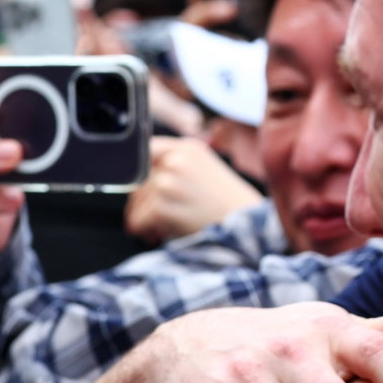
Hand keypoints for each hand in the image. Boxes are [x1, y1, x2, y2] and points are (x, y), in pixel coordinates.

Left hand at [127, 137, 264, 242]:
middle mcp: (175, 160)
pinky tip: (160, 235)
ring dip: (144, 219)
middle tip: (158, 218)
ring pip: (135, 203)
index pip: (144, 151)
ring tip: (163, 228)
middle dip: (143, 203)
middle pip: (137, 181)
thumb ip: (176, 163)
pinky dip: (144, 231)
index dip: (139, 173)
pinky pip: (137, 220)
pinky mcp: (161, 206)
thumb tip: (140, 173)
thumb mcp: (204, 169)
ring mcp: (167, 182)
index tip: (141, 188)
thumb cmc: (226, 204)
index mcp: (186, 148)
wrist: (246, 228)